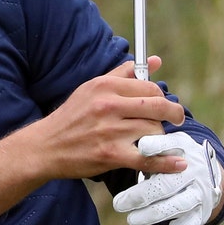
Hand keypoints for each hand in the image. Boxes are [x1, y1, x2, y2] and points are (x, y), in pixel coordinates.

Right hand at [0, 57, 186, 216]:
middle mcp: (108, 105)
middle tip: (177, 119)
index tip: (163, 105)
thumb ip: (125, 73)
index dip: (162, 97)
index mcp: (105, 86)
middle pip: (157, 107)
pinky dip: (166, 162)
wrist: (45, 147)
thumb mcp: (92, 87)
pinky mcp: (111, 155)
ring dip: (161, 137)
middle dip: (174, 113)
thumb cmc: (71, 117)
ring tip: (156, 140)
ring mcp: (110, 131)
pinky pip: (147, 158)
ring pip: (154, 131)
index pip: (149, 88)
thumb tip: (154, 61)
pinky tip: (178, 163)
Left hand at [113, 133, 223, 224]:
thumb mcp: (168, 144)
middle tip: (119, 203)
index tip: (142, 148)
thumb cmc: (176, 156)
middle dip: (141, 195)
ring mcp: (199, 193)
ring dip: (152, 215)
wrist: (208, 172)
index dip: (157, 147)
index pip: (171, 145)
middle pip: (166, 183)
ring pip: (175, 206)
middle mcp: (194, 171)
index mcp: (185, 149)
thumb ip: (154, 145)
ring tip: (132, 219)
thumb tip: (137, 144)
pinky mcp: (201, 213)